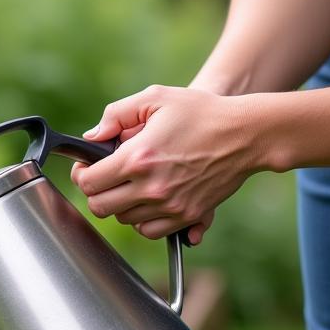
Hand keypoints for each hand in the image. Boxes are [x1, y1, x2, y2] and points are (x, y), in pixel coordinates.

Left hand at [69, 85, 256, 243]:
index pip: (88, 182)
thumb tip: (92, 138)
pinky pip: (149, 230)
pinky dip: (143, 219)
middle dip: (97, 192)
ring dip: (120, 205)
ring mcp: (170, 205)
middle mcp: (152, 187)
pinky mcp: (187, 215)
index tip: (85, 167)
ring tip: (130, 184)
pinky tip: (147, 200)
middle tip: (104, 179)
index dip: (81, 174)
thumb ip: (116, 115)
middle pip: (101, 207)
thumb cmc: (201, 112)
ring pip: (124, 220)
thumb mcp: (155, 98)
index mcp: (138, 158)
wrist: (247, 133)